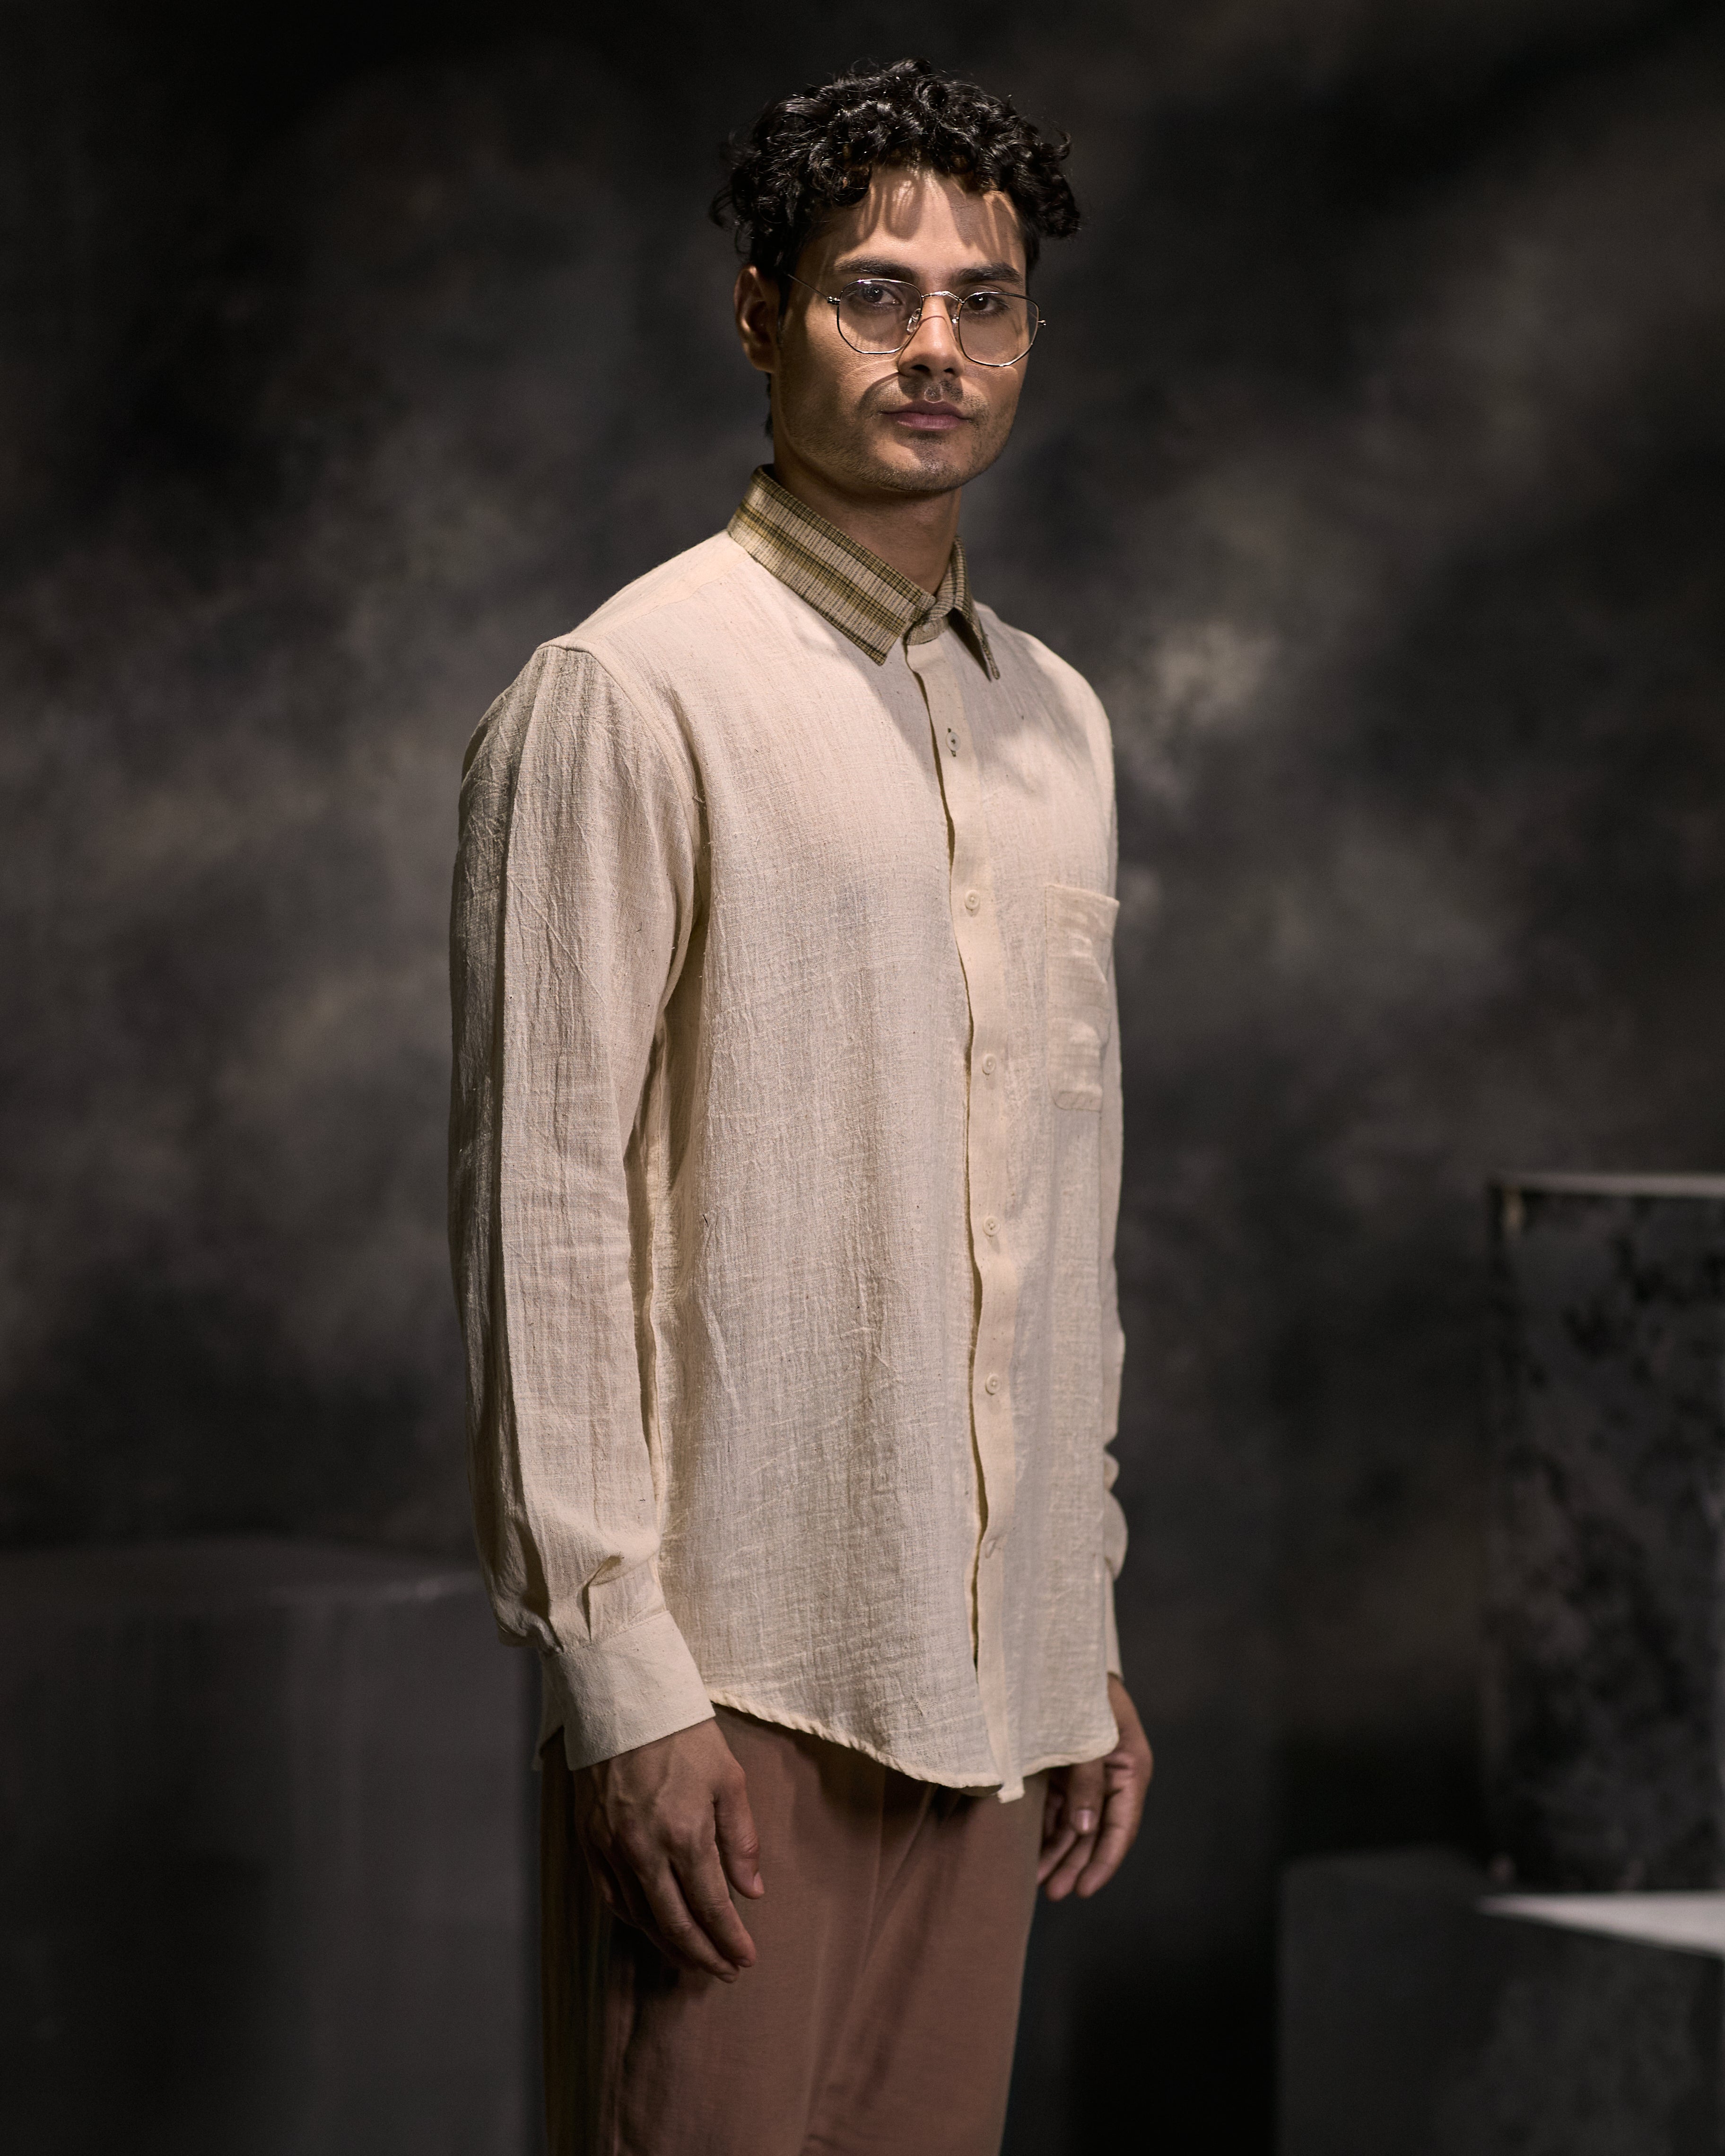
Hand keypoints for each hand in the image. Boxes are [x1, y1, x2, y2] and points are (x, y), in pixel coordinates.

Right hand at [570, 1718, 764, 1979]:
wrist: (625, 1700)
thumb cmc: (684, 1735)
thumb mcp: (729, 1779)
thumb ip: (741, 1839)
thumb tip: (752, 1892)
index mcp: (685, 1834)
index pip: (711, 1905)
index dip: (729, 1940)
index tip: (746, 1960)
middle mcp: (645, 1850)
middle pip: (675, 1923)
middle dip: (703, 1955)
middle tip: (724, 1972)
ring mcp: (613, 1848)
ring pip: (641, 1916)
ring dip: (668, 1944)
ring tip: (692, 1957)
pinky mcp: (590, 1840)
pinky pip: (611, 1897)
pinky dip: (634, 1919)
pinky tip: (651, 1926)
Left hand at [1038, 1674, 1152, 1900]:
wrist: (1054, 1654)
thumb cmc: (1077, 1690)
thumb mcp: (1087, 1737)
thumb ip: (1086, 1782)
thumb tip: (1084, 1830)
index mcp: (1130, 1768)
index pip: (1121, 1826)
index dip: (1104, 1861)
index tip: (1085, 1890)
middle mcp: (1111, 1777)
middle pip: (1096, 1832)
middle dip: (1075, 1864)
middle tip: (1053, 1893)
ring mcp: (1086, 1774)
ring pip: (1075, 1825)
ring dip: (1058, 1854)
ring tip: (1038, 1882)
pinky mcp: (1063, 1769)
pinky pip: (1057, 1809)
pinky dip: (1046, 1831)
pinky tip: (1031, 1854)